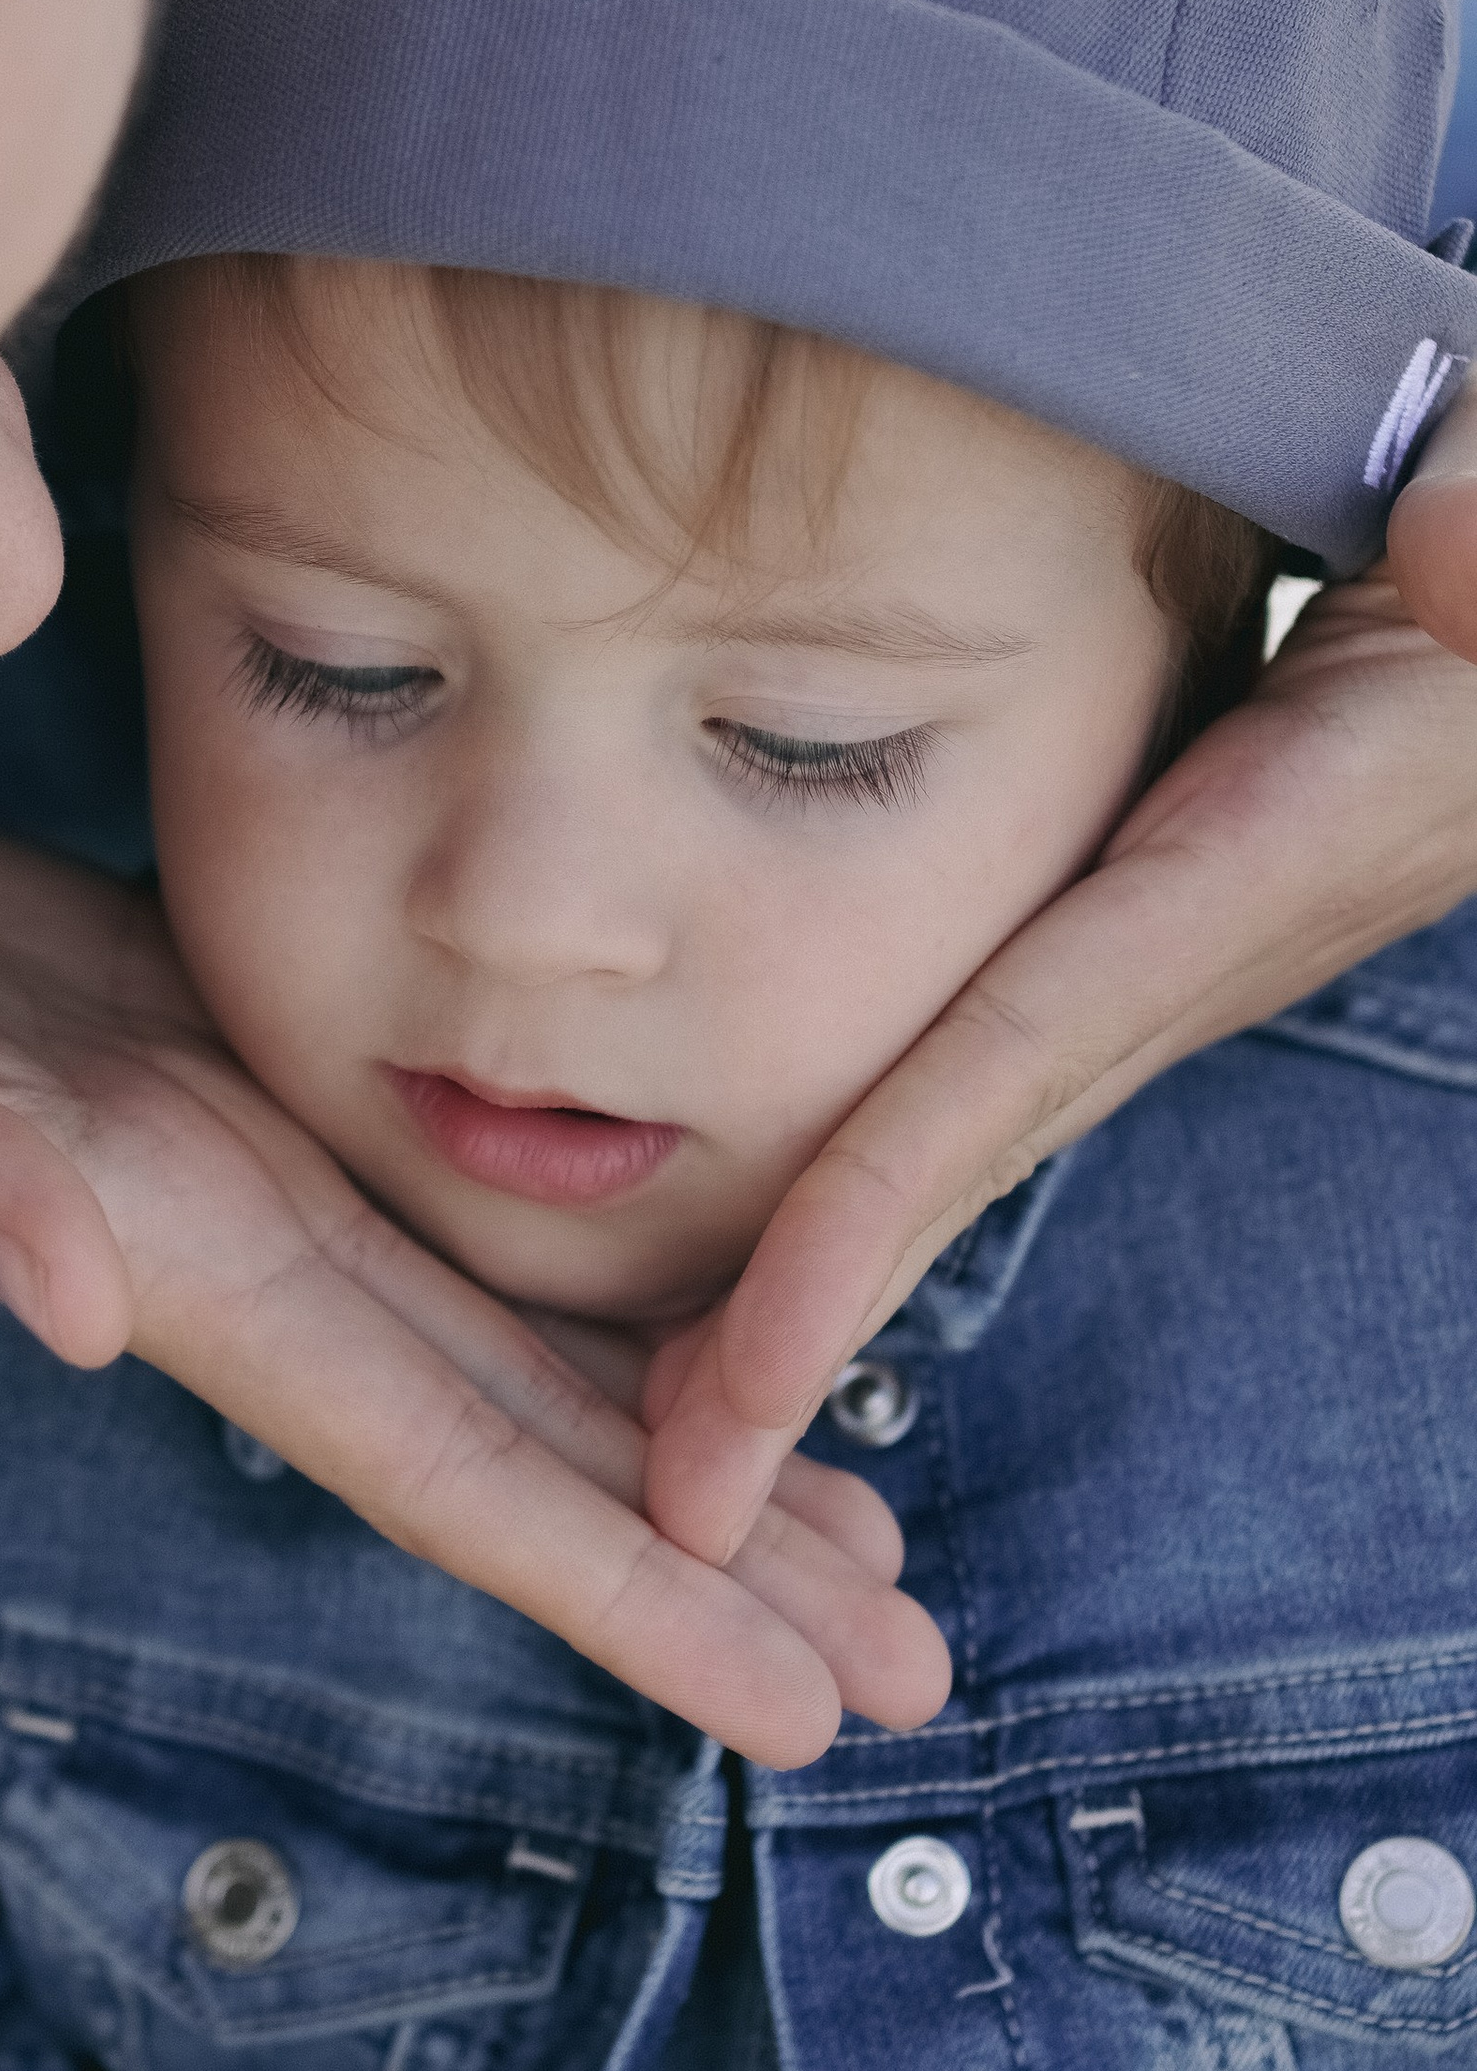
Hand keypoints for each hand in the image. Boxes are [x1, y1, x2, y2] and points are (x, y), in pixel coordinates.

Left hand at [641, 412, 1476, 1564]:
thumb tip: (1454, 564)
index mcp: (1261, 850)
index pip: (1028, 1047)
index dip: (881, 1199)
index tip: (755, 1364)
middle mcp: (1208, 937)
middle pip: (968, 1153)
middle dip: (812, 1330)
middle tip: (672, 1506)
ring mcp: (1179, 943)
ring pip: (966, 1134)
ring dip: (826, 1289)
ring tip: (677, 1436)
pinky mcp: (1158, 912)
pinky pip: (989, 1070)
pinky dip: (883, 1184)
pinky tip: (774, 1261)